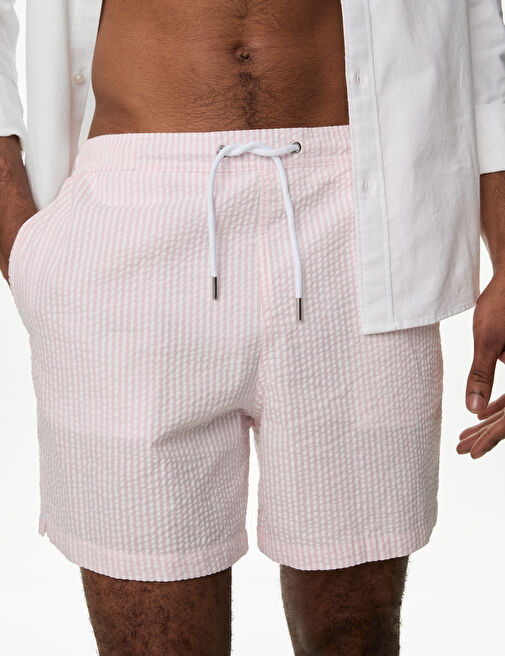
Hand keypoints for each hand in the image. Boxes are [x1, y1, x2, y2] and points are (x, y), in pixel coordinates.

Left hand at [458, 273, 504, 457]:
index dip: (493, 438)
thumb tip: (471, 410)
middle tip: (461, 450)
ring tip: (464, 438)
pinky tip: (478, 414)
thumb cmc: (502, 303)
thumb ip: (481, 375)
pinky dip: (495, 404)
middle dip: (487, 435)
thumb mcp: (488, 340)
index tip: (473, 452)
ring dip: (489, 422)